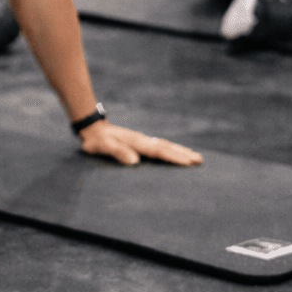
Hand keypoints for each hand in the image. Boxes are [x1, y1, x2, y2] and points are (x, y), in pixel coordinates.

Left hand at [78, 120, 202, 165]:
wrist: (92, 128)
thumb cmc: (96, 140)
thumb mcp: (103, 146)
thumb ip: (117, 152)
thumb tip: (134, 162)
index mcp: (137, 142)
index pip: (159, 151)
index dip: (174, 157)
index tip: (188, 162)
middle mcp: (143, 140)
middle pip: (167, 147)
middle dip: (183, 154)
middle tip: (200, 161)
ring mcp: (142, 141)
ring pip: (165, 146)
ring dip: (180, 151)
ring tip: (195, 157)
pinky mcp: (140, 143)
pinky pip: (160, 147)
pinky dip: (171, 150)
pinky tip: (176, 154)